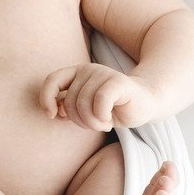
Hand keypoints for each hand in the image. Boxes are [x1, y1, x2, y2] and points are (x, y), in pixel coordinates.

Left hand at [39, 63, 157, 131]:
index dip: (47, 98)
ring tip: (103, 124)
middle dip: (79, 121)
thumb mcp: (86, 109)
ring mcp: (104, 73)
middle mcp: (88, 70)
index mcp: (77, 73)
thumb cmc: (113, 108)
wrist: (146, 103)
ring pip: (83, 104)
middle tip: (94, 124)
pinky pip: (100, 102)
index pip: (52, 80)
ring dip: (92, 123)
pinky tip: (109, 121)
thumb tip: (55, 111)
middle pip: (70, 101)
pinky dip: (102, 117)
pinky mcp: (118, 82)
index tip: (52, 115)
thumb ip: (69, 107)